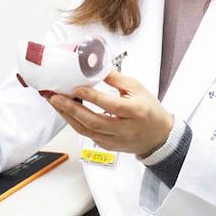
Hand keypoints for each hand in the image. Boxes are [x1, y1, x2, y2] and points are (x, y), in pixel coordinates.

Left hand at [48, 71, 172, 156]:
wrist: (159, 137)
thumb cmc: (149, 111)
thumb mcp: (137, 88)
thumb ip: (116, 79)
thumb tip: (96, 68)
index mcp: (134, 112)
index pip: (110, 106)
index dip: (92, 97)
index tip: (77, 88)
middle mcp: (124, 129)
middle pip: (93, 121)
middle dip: (71, 109)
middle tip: (56, 97)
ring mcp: (115, 140)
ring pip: (87, 131)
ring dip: (68, 117)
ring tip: (56, 104)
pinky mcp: (108, 147)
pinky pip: (88, 136)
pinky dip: (75, 124)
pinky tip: (67, 114)